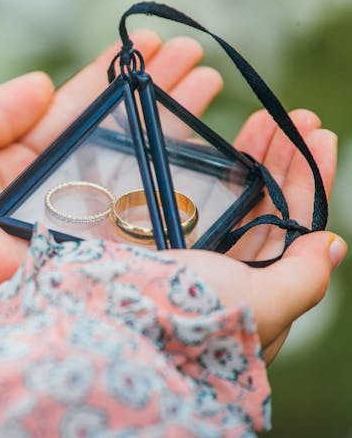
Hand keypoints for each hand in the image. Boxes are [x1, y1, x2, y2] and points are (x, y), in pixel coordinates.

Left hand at [0, 31, 223, 334]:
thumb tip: (40, 82)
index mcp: (13, 155)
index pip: (73, 107)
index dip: (110, 77)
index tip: (147, 47)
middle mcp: (47, 185)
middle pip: (110, 133)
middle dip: (151, 94)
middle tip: (194, 58)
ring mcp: (68, 217)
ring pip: (129, 166)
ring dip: (169, 126)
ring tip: (209, 81)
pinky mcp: (82, 248)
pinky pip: (132, 215)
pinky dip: (166, 184)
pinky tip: (204, 148)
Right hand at [168, 109, 342, 363]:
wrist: (108, 320)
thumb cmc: (192, 317)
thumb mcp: (262, 305)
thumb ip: (302, 279)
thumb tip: (333, 245)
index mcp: (252, 298)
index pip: (292, 234)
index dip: (309, 185)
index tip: (322, 139)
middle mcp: (219, 277)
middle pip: (261, 210)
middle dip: (281, 161)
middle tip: (296, 118)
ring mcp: (181, 256)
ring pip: (227, 199)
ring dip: (249, 156)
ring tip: (264, 117)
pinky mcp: (146, 239)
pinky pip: (185, 194)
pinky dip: (205, 165)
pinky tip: (216, 143)